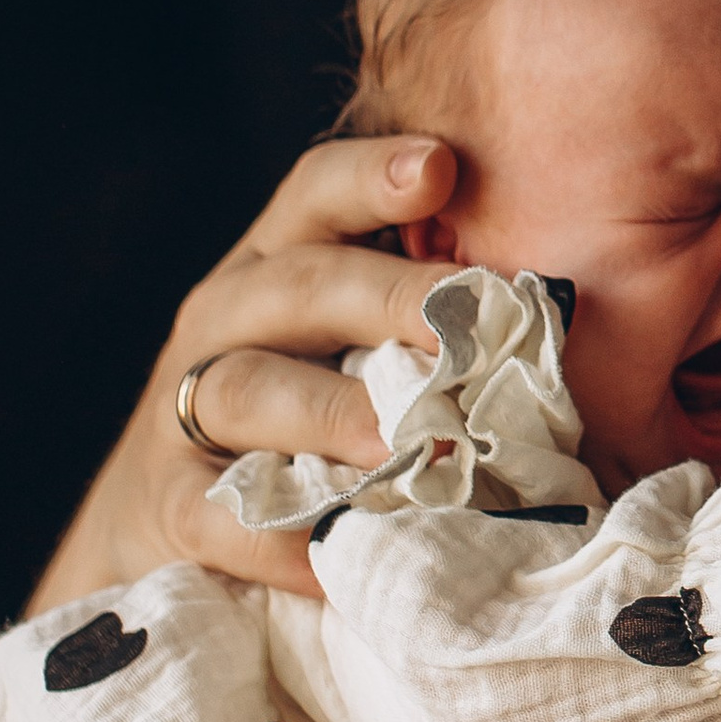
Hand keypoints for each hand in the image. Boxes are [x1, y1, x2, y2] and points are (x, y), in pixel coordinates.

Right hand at [31, 134, 463, 607]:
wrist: (163, 529)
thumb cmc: (301, 423)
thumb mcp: (348, 352)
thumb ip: (424, 328)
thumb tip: (556, 319)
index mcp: (278, 265)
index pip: (316, 194)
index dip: (373, 176)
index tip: (441, 167)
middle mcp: (225, 318)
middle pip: (298, 286)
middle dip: (384, 298)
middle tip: (457, 322)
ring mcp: (184, 409)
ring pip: (247, 389)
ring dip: (331, 412)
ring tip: (402, 446)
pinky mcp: (169, 504)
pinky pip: (217, 513)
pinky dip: (276, 536)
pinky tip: (336, 554)